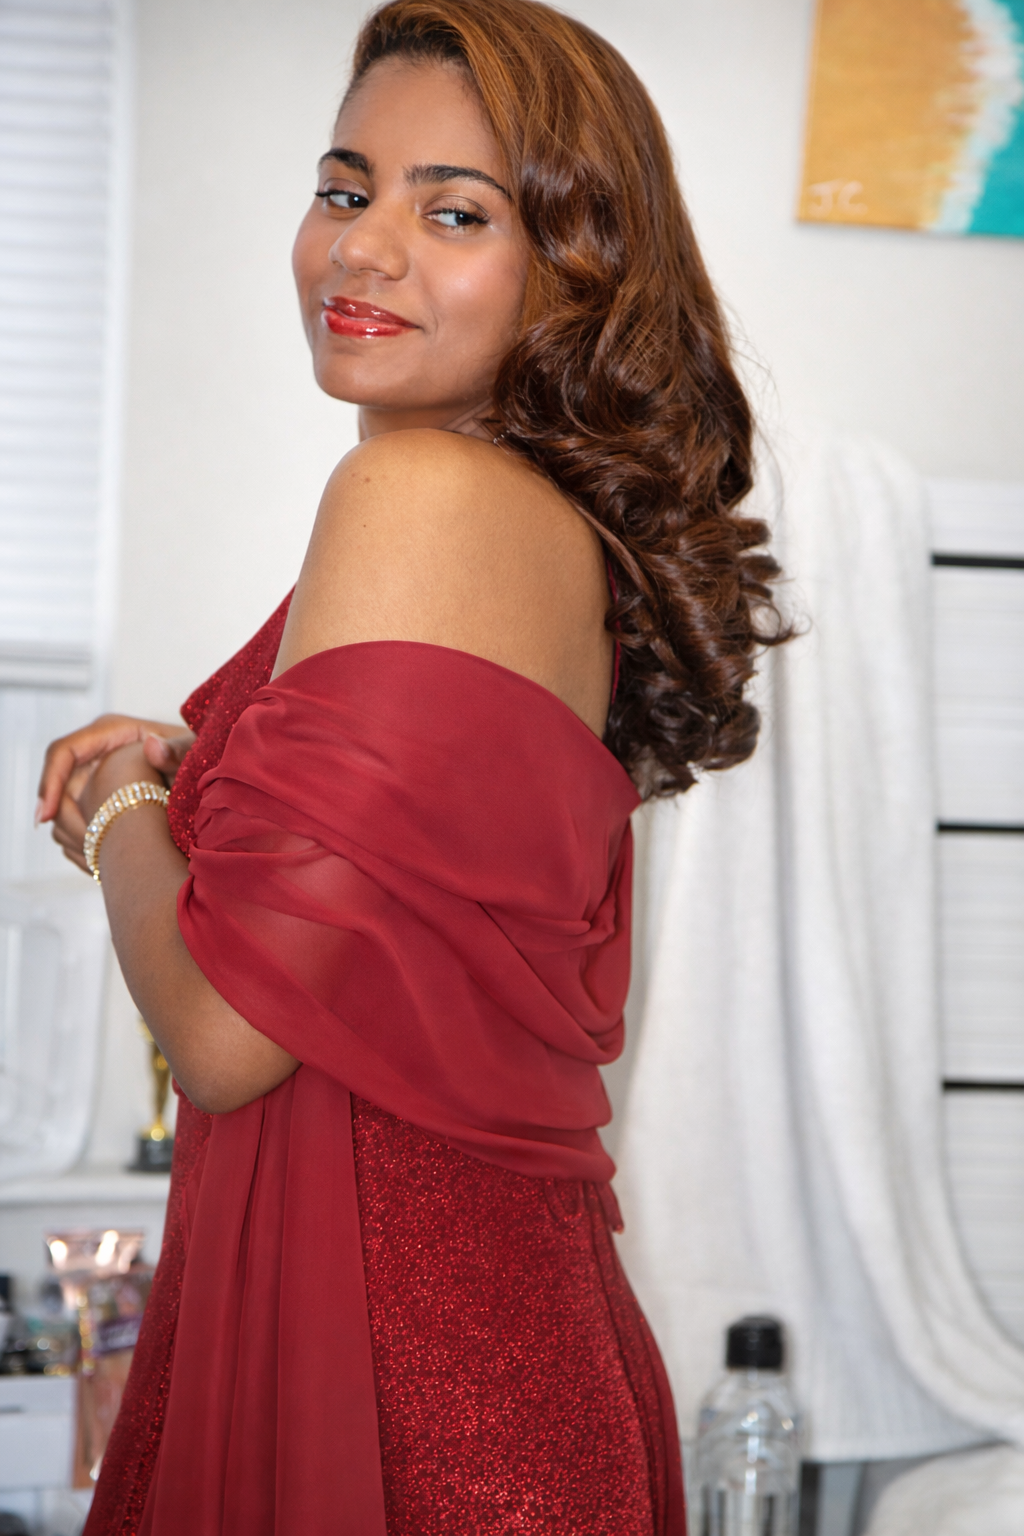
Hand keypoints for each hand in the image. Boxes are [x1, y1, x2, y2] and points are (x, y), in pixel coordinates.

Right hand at [37, 715, 194, 874]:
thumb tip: (152, 747)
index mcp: (110, 732)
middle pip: (57, 784)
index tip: (46, 816)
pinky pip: (77, 820)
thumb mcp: (193, 752)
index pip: (63, 752)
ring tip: (99, 862)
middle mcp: (95, 751)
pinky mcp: (95, 796)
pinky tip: (104, 861)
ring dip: (75, 835)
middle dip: (60, 819)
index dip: (50, 782)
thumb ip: (178, 750)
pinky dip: (86, 841)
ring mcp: (93, 774)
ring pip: (64, 807)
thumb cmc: (198, 756)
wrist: (203, 773)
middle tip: (82, 852)